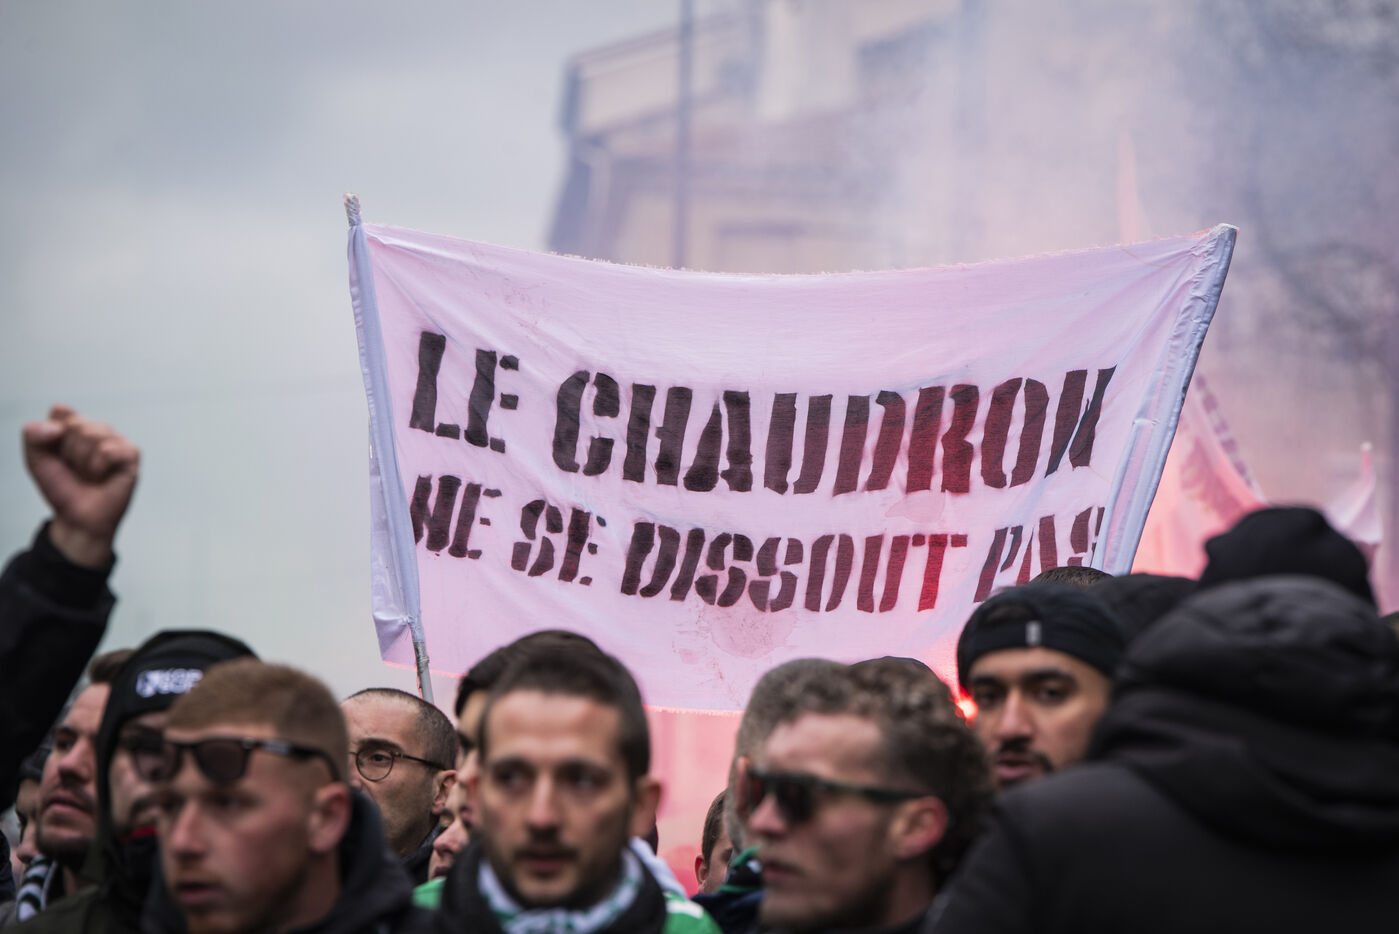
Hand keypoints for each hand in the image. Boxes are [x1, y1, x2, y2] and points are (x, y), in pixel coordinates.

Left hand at [22, 405, 140, 567]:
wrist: (78, 517)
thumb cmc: (62, 488)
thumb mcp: (36, 460)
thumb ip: (33, 435)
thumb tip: (57, 428)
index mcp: (76, 426)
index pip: (61, 411)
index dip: (52, 435)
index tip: (56, 454)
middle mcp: (98, 429)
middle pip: (76, 423)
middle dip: (68, 451)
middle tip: (75, 469)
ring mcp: (117, 440)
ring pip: (93, 434)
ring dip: (83, 461)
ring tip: (89, 474)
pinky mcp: (131, 454)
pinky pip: (109, 450)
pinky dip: (98, 466)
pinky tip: (102, 476)